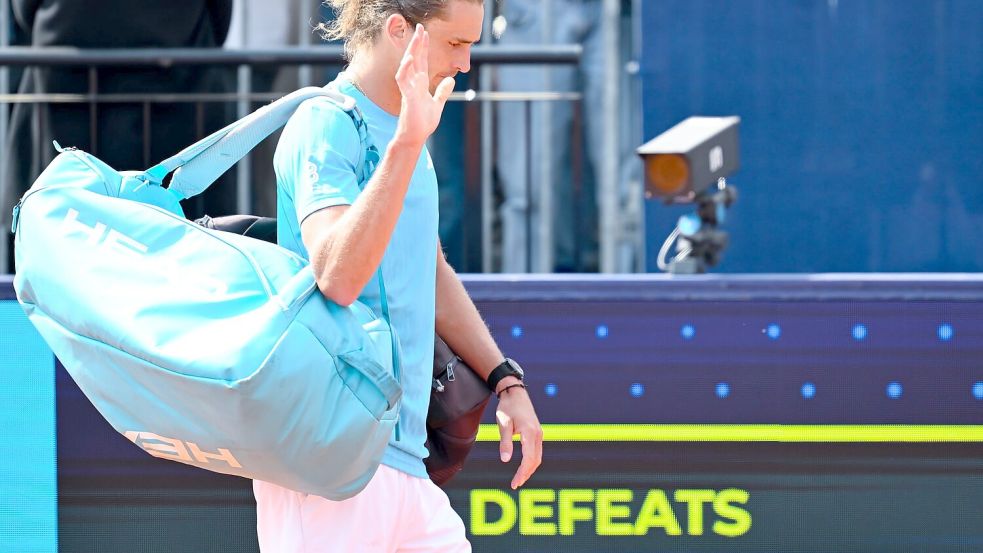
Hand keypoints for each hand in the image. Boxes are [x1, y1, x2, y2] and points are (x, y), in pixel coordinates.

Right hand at [394, 24, 454, 145]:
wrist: (415, 137)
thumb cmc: (422, 122)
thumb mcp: (436, 104)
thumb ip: (442, 92)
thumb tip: (450, 80)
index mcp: (419, 84)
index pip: (421, 61)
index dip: (423, 47)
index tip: (425, 33)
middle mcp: (413, 84)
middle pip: (414, 59)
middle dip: (417, 43)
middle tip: (420, 27)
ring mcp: (409, 90)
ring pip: (407, 67)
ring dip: (411, 52)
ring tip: (416, 39)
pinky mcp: (407, 98)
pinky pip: (403, 81)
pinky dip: (406, 70)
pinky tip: (410, 60)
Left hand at [495, 380, 542, 488]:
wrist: (515, 393)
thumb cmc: (507, 407)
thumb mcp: (503, 424)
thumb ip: (505, 442)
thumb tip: (505, 460)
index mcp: (529, 433)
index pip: (528, 459)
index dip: (522, 473)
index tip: (514, 483)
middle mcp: (537, 434)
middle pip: (535, 460)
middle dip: (526, 474)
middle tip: (515, 484)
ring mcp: (539, 433)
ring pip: (538, 457)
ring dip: (530, 469)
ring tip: (519, 479)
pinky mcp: (537, 432)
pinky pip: (537, 451)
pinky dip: (531, 461)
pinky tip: (524, 466)